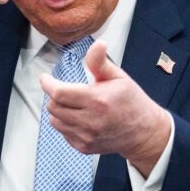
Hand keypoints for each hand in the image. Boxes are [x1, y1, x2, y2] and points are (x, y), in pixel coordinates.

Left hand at [40, 40, 170, 176]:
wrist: (143, 132)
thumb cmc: (131, 102)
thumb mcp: (119, 77)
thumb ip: (101, 62)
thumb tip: (97, 44)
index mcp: (98, 100)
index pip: (59, 93)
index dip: (48, 84)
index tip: (45, 78)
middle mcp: (91, 121)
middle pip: (53, 106)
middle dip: (54, 95)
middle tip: (64, 89)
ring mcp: (86, 136)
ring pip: (55, 121)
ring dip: (58, 109)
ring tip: (73, 103)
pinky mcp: (84, 147)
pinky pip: (63, 133)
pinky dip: (65, 123)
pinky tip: (79, 117)